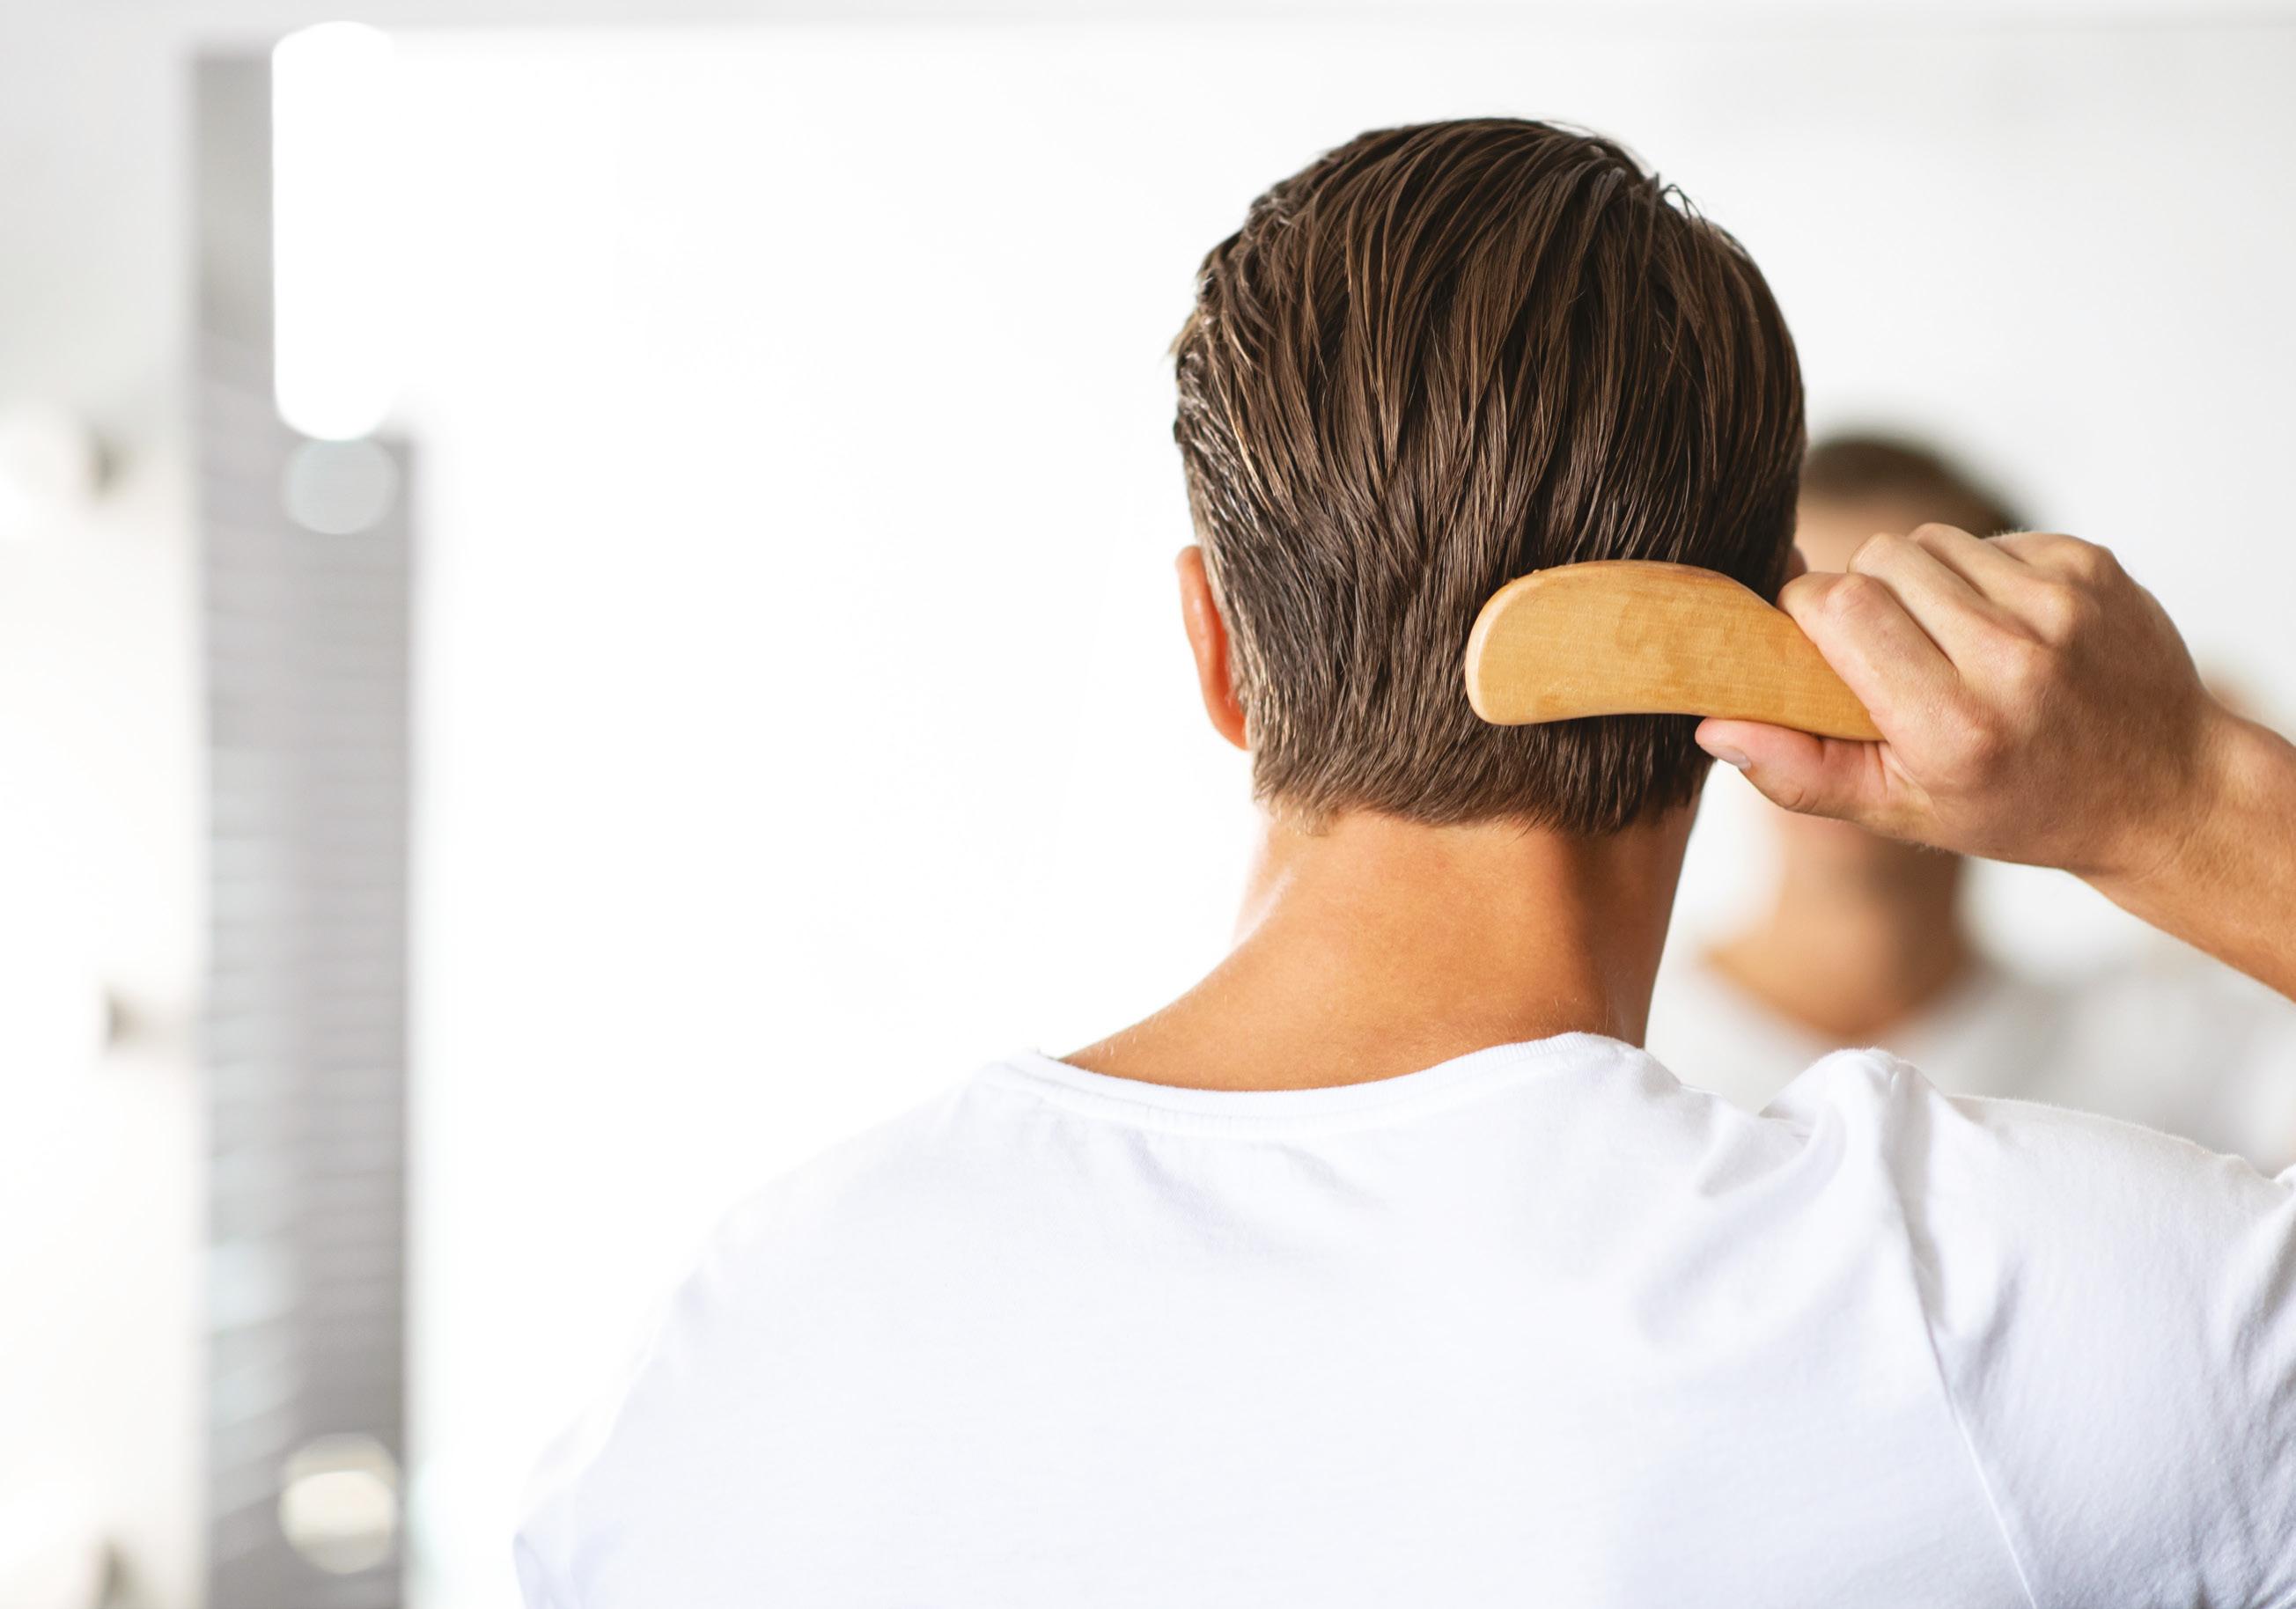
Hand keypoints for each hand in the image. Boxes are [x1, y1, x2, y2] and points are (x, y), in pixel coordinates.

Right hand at [1694, 525, 2227, 882]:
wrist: (2166, 787)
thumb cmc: (2019, 806)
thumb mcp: (1904, 812)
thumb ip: (1802, 771)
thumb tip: (1713, 726)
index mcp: (1954, 726)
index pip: (1838, 606)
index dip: (1808, 616)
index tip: (1816, 649)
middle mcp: (2012, 657)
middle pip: (1875, 561)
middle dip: (1862, 596)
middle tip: (1888, 653)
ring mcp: (2059, 604)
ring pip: (1927, 541)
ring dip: (1918, 581)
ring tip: (1947, 641)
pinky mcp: (2089, 565)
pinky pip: (1985, 539)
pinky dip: (1977, 575)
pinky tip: (2002, 627)